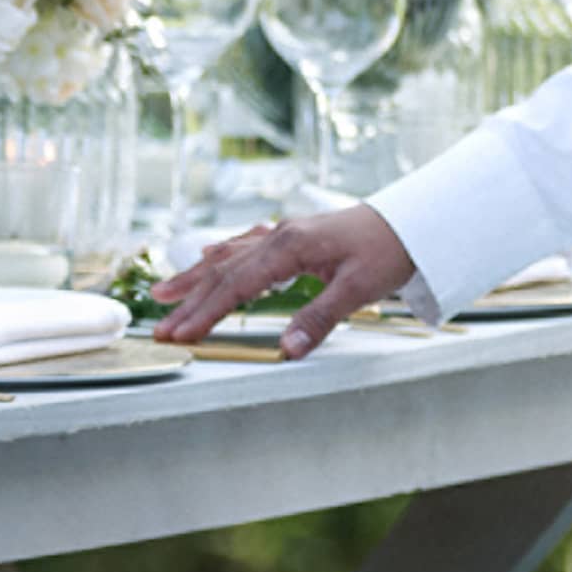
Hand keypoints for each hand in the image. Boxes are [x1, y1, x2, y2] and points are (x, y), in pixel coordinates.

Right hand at [150, 205, 417, 358]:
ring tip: (163, 293)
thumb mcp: (358, 289)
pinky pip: (247, 244)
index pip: (236, 284)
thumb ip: (320, 319)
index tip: (179, 335)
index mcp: (291, 246)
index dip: (205, 312)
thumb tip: (287, 350)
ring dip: (196, 276)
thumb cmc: (388, 251)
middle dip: (190, 300)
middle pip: (224, 270)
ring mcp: (286, 232)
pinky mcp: (296, 235)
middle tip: (159, 327)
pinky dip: (223, 254)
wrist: (412, 221)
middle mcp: (281, 235)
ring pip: (230, 255)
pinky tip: (208, 256)